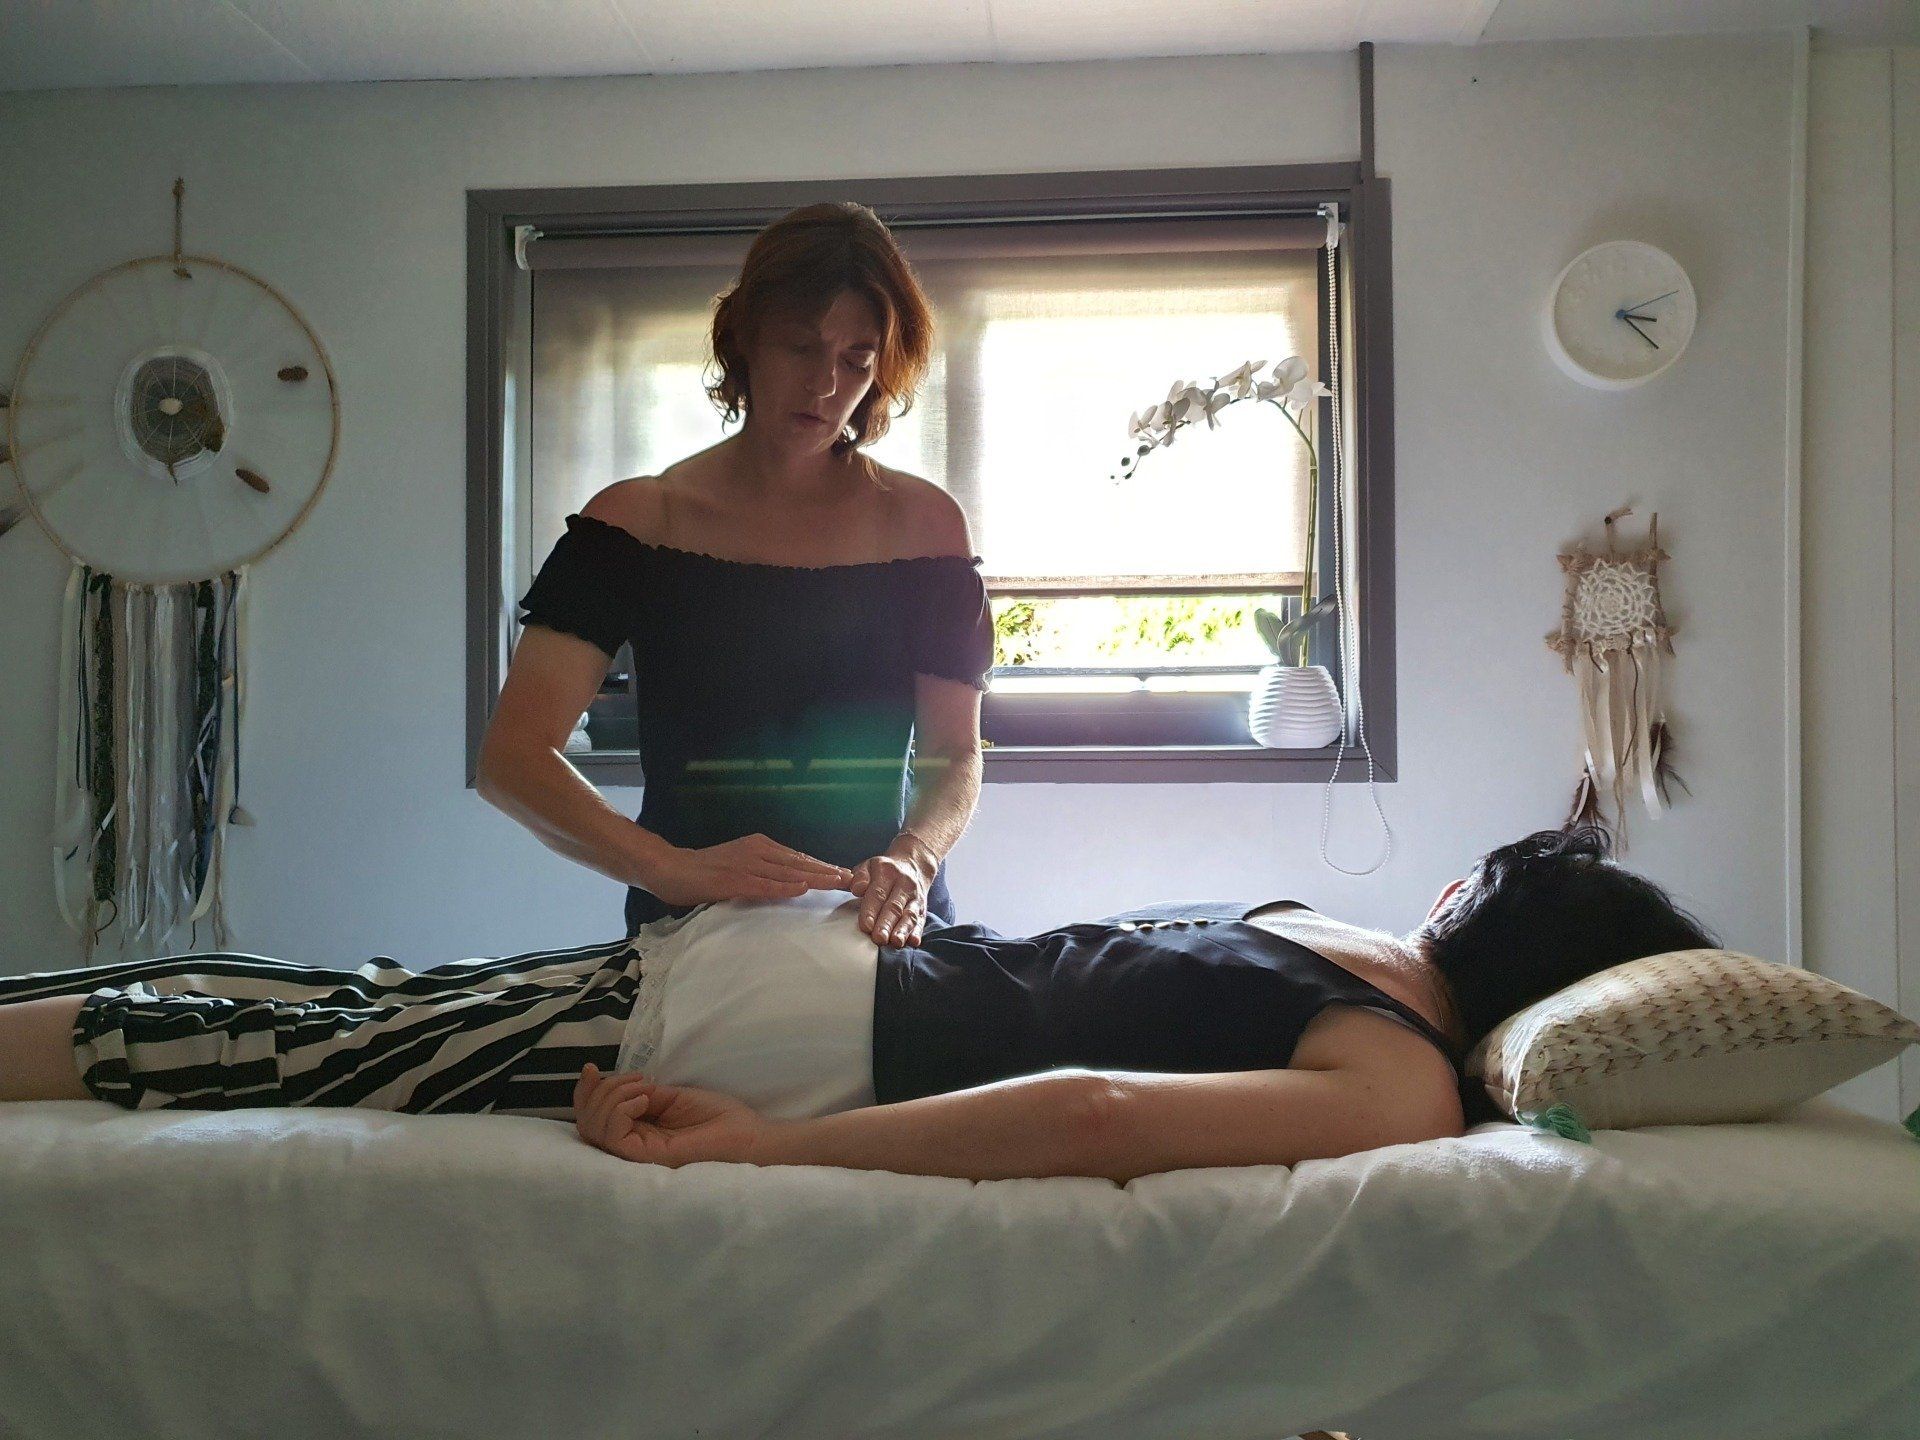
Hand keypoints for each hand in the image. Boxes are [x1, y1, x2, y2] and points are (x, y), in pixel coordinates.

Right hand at [573, 1062, 770, 1166]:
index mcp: (638, 1131)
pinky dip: (620, 1110)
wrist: (749, 1135)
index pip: (593, 1118)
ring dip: (611, 1097)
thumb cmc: (720, 1118)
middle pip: (587, 1124)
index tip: (591, 1068)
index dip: (585, 1092)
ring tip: (642, 1089)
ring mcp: (638, 1155)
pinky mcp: (649, 1158)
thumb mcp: (672, 1096)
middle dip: (600, 1091)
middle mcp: (633, 1145)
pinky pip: (614, 1137)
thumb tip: (613, 1083)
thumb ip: (642, 1094)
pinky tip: (644, 1100)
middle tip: (635, 1080)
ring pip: (595, 1130)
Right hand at [643, 833, 851, 906]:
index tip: (844, 873)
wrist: (671, 869)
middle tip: (852, 878)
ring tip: (838, 883)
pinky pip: (764, 884)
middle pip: (799, 863)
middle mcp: (757, 851)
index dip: (822, 866)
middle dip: (827, 871)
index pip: (798, 858)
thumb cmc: (706, 871)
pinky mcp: (734, 880)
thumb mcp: (740, 864)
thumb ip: (763, 871)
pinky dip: (785, 887)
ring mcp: (746, 865)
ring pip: (788, 872)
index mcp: (759, 845)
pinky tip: (802, 889)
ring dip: (815, 878)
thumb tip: (791, 881)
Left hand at [848, 833, 936, 947]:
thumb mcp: (868, 866)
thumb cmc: (884, 871)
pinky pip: (921, 920)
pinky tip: (913, 941)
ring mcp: (915, 897)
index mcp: (887, 872)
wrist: (913, 866)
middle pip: (894, 907)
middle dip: (886, 924)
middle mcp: (904, 884)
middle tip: (878, 939)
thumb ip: (860, 876)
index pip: (878, 893)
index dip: (871, 911)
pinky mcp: (922, 909)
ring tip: (896, 942)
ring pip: (909, 915)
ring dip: (902, 930)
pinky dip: (917, 932)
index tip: (865, 926)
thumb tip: (857, 888)